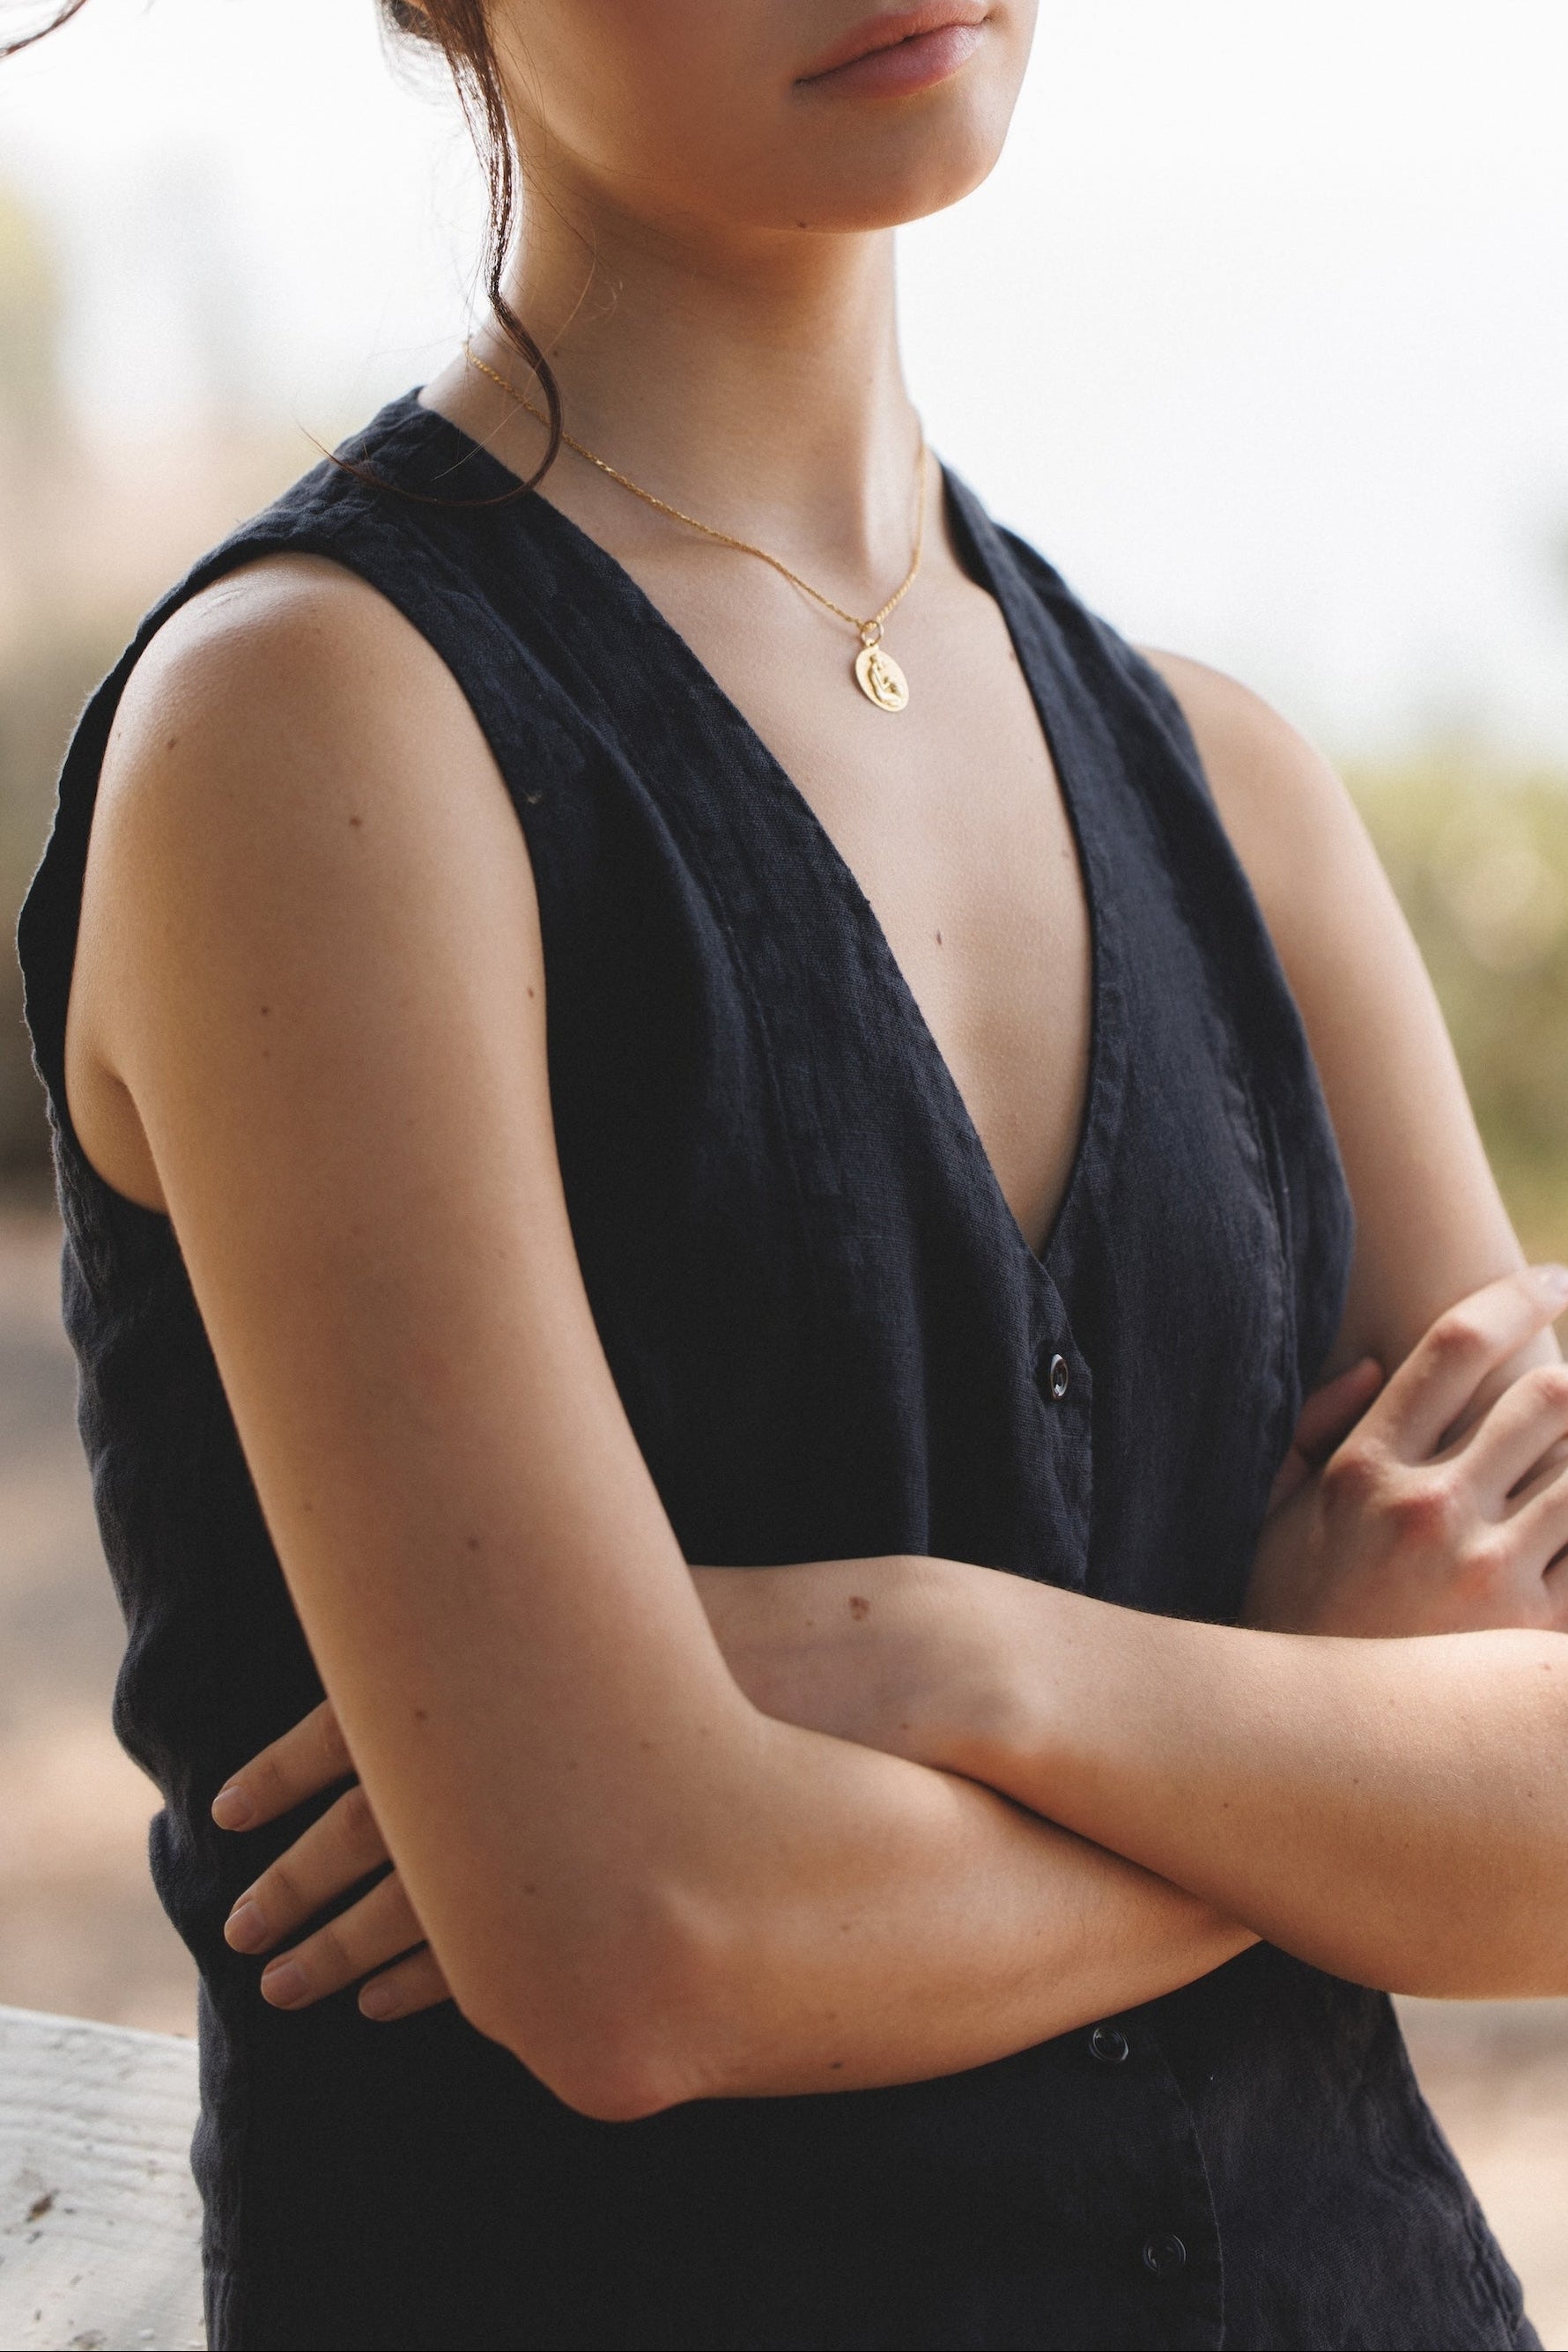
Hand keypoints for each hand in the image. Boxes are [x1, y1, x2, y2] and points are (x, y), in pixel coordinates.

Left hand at [211, 1555, 966, 2021]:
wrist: (913, 1684)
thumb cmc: (785, 1638)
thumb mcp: (649, 1606)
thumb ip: (561, 1621)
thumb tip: (476, 1619)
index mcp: (535, 1664)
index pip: (369, 1723)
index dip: (290, 1768)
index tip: (226, 1809)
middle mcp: (542, 1751)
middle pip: (379, 1830)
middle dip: (299, 1885)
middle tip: (243, 1929)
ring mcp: (585, 1835)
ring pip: (429, 1906)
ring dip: (349, 1949)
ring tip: (292, 1987)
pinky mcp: (629, 1897)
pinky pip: (502, 1953)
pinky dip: (435, 1979)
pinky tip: (393, 2002)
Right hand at [1247, 1265, 1567, 1634]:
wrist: (1311, 1752)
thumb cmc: (1291, 1625)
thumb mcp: (1277, 1524)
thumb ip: (1313, 1436)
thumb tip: (1372, 1368)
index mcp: (1364, 1471)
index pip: (1458, 1345)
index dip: (1519, 1297)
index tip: (1555, 1280)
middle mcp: (1429, 1512)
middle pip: (1546, 1397)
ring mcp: (1487, 1574)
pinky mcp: (1535, 1634)